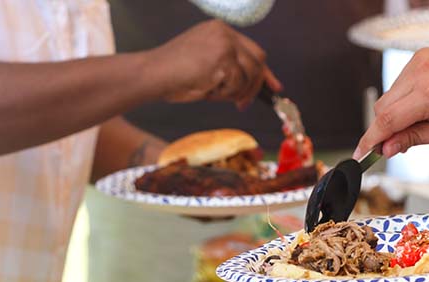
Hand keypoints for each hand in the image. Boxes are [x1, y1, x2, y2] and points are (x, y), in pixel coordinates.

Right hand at [148, 20, 280, 107]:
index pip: (252, 50)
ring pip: (249, 75)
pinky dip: (224, 94)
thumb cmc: (174, 74)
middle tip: (244, 104)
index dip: (264, 72)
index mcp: (220, 30)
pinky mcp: (223, 57)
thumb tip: (254, 85)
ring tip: (212, 93)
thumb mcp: (207, 65)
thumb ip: (230, 67)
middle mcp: (224, 32)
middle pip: (258, 60)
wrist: (154, 74)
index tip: (274, 87)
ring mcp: (225, 43)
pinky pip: (237, 84)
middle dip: (256, 85)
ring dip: (235, 92)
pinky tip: (207, 90)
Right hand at [354, 49, 428, 158]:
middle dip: (384, 129)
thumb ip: (414, 139)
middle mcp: (421, 73)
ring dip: (395, 113)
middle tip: (397, 145)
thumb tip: (386, 148)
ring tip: (420, 121)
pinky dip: (403, 99)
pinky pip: (398, 84)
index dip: (371, 139)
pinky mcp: (419, 56)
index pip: (387, 119)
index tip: (361, 154)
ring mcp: (419, 61)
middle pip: (383, 107)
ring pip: (389, 96)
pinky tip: (422, 105)